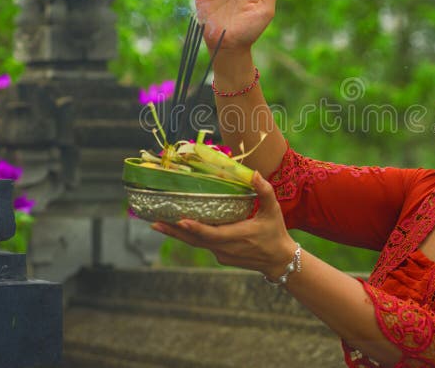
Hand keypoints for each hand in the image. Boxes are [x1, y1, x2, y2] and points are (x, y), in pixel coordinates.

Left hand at [151, 171, 296, 278]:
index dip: (195, 228)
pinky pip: (202, 245)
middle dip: (174, 231)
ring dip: (177, 234)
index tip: (180, 221)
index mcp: (237, 236)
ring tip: (158, 224)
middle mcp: (225, 248)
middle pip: (195, 240)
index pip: (212, 234)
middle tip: (154, 222)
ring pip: (196, 243)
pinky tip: (178, 228)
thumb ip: (264, 191)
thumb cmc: (275, 233)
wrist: (279, 261)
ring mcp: (221, 254)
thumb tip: (254, 173)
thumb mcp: (273, 210)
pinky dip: (189, 236)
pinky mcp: (221, 256)